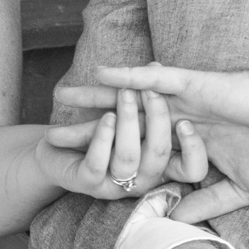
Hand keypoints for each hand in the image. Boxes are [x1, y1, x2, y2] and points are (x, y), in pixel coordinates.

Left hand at [37, 88, 208, 199]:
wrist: (54, 149)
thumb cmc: (96, 129)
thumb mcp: (127, 112)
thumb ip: (146, 96)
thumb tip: (156, 66)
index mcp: (159, 162)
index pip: (192, 168)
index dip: (194, 149)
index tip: (186, 122)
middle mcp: (140, 176)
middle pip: (159, 155)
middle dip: (158, 120)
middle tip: (152, 92)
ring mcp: (114, 182)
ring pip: (128, 156)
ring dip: (127, 122)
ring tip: (126, 95)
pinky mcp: (86, 181)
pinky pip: (96, 163)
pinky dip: (101, 137)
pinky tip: (106, 117)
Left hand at [58, 64, 248, 221]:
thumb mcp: (239, 188)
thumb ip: (207, 201)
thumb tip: (176, 216)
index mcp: (187, 144)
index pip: (141, 151)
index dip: (113, 158)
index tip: (80, 170)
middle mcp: (179, 118)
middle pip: (124, 122)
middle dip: (89, 127)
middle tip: (52, 133)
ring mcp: (184, 100)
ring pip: (130, 97)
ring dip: (96, 97)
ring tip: (61, 94)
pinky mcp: (194, 86)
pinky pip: (154, 79)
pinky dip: (129, 77)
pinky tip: (102, 75)